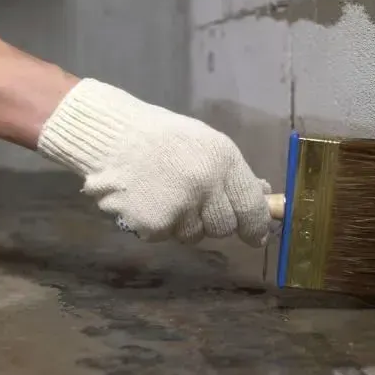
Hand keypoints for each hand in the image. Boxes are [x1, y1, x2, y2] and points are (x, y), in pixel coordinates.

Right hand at [37, 79, 271, 246]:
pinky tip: (148, 201)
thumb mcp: (206, 144)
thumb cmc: (163, 138)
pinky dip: (159, 225)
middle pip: (224, 228)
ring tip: (165, 195)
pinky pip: (167, 236)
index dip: (256, 226)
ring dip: (185, 223)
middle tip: (197, 205)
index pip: (251, 207)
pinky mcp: (154, 225)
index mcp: (222, 161)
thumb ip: (233, 174)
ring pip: (194, 235)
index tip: (256, 237)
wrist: (111, 138)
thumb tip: (263, 197)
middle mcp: (205, 187)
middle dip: (215, 222)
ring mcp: (179, 208)